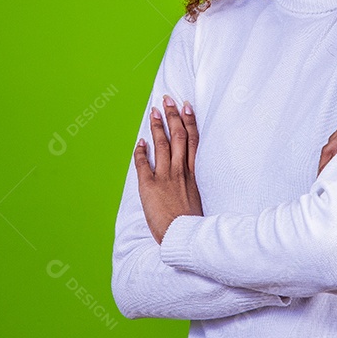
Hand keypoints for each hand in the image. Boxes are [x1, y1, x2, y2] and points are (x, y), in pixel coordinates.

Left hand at [134, 94, 203, 243]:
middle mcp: (180, 171)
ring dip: (157, 127)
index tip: (186, 106)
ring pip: (161, 145)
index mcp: (193, 174)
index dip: (189, 121)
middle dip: (172, 116)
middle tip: (167, 99)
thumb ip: (191, 184)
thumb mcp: (197, 199)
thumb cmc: (192, 224)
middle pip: (177, 136)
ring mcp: (165, 178)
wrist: (184, 238)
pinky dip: (140, 152)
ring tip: (153, 111)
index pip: (192, 141)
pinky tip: (140, 142)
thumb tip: (187, 176)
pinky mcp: (149, 187)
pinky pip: (143, 165)